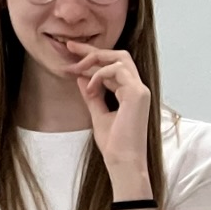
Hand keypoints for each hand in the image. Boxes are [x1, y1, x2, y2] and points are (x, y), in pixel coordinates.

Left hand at [66, 42, 151, 181]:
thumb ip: (92, 96)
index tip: (71, 54)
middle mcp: (138, 89)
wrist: (123, 162)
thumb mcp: (98, 114)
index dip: (92, 58)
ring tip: (77, 70)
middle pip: (118, 55)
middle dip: (93, 50)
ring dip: (95, 61)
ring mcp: (140, 90)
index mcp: (131, 94)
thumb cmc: (114, 145)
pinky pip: (117, 69)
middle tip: (70, 47)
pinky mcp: (138, 93)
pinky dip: (99, 74)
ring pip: (119, 58)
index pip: (113, 66)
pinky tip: (89, 88)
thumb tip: (80, 78)